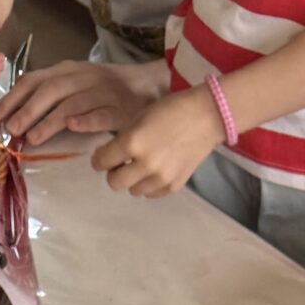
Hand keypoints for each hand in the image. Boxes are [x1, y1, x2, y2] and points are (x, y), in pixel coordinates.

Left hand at [0, 58, 165, 149]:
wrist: (147, 87)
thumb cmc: (105, 91)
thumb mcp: (74, 86)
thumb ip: (50, 96)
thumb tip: (16, 115)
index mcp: (68, 70)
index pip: (35, 79)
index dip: (14, 97)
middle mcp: (82, 77)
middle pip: (50, 90)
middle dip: (27, 110)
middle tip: (11, 130)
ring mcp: (102, 91)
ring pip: (72, 103)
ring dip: (50, 120)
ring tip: (32, 138)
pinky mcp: (120, 108)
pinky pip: (102, 114)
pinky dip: (87, 120)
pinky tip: (73, 129)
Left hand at [93, 88, 223, 197]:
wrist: (206, 116)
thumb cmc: (171, 109)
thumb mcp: (140, 117)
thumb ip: (123, 138)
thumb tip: (110, 155)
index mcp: (132, 143)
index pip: (102, 162)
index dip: (99, 159)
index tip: (102, 157)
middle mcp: (144, 165)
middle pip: (115, 183)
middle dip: (114, 172)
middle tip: (121, 163)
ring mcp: (160, 179)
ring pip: (133, 191)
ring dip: (133, 180)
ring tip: (142, 166)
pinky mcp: (173, 186)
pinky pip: (151, 194)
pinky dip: (149, 185)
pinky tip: (156, 171)